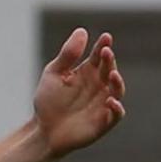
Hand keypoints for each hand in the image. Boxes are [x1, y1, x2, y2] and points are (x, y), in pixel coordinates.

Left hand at [33, 28, 126, 158]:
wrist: (43, 130)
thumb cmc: (49, 102)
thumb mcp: (54, 75)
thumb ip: (68, 55)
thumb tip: (82, 30)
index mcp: (89, 72)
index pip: (100, 56)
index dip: (103, 46)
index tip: (105, 38)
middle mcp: (100, 85)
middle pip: (109, 69)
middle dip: (109, 61)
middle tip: (105, 52)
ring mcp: (104, 103)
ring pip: (117, 90)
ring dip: (117, 82)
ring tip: (111, 74)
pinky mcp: (104, 121)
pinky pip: (116, 114)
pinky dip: (116, 108)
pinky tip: (111, 101)